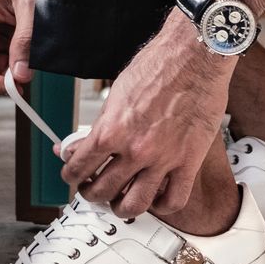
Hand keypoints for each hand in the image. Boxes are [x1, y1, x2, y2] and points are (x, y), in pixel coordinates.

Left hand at [60, 22, 232, 217]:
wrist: (194, 56)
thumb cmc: (159, 67)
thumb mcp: (116, 94)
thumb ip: (100, 125)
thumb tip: (81, 143)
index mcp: (111, 130)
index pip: (78, 167)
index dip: (70, 175)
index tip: (74, 175)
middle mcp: (135, 149)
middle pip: (102, 191)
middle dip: (92, 193)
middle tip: (93, 189)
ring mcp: (163, 159)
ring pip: (134, 204)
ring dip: (121, 207)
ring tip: (120, 201)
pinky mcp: (189, 161)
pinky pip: (174, 200)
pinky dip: (161, 206)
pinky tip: (156, 197)